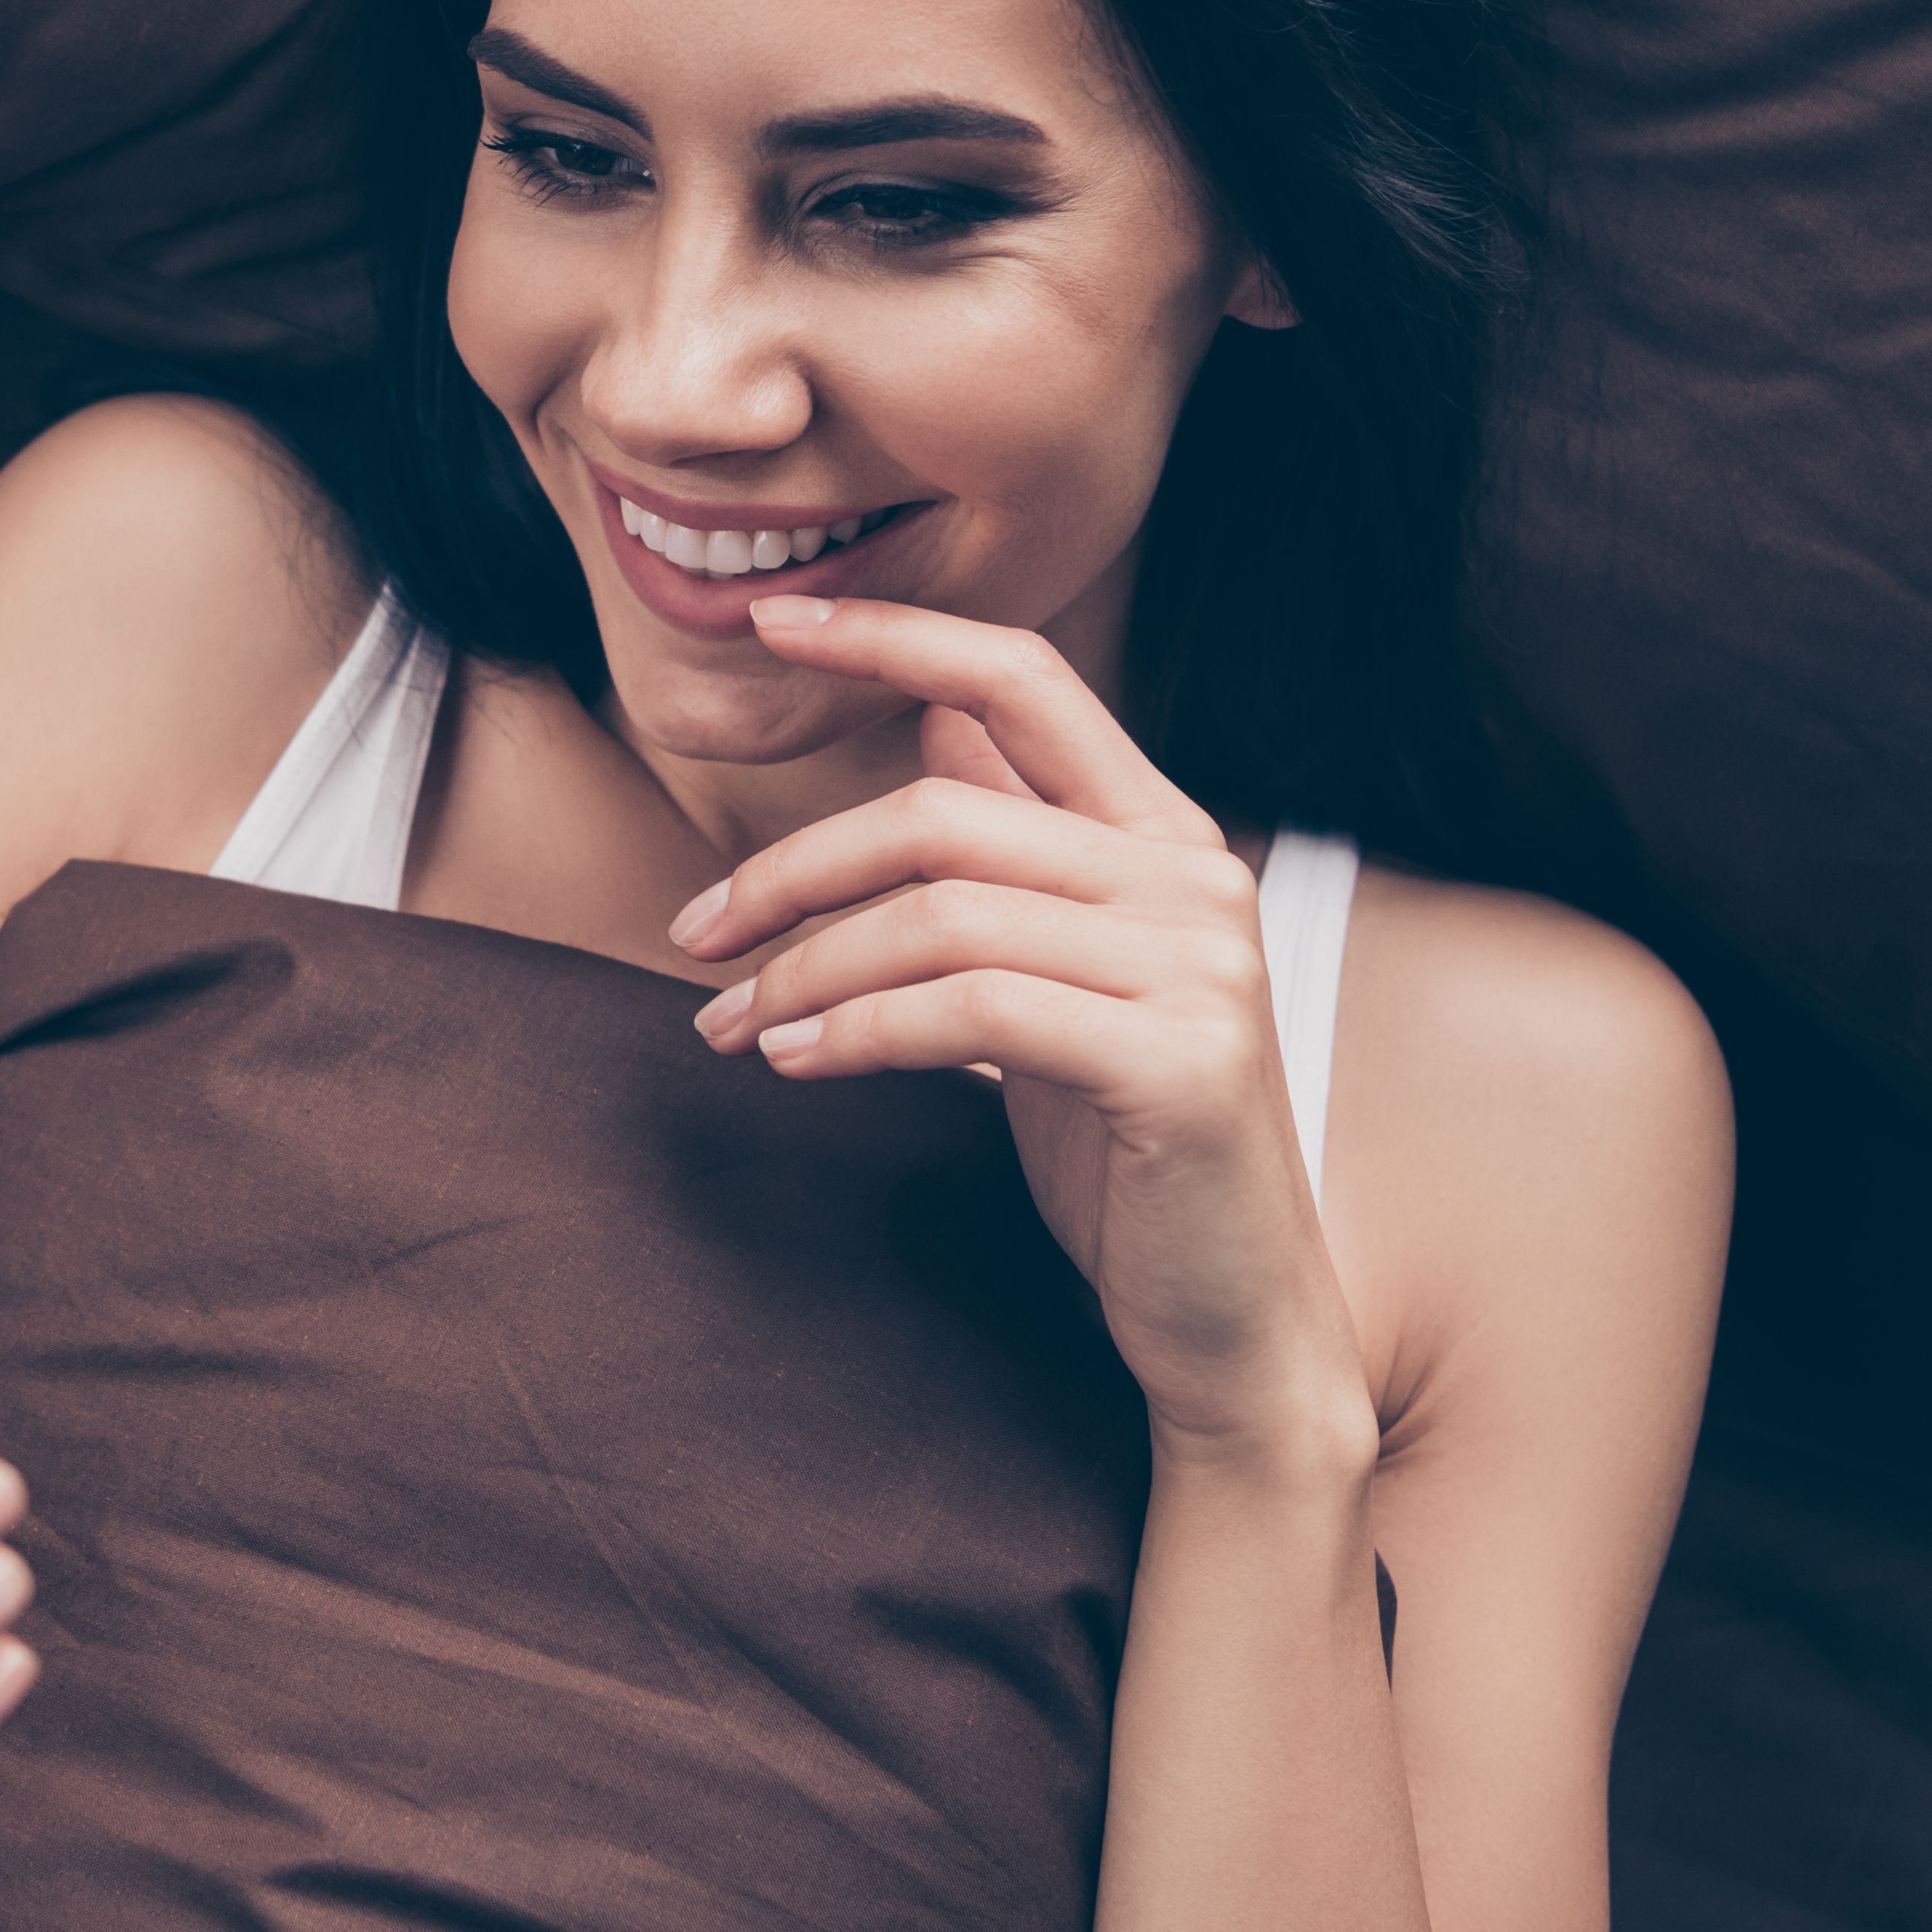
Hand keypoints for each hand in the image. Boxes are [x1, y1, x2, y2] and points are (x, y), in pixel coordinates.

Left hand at [671, 598, 1373, 1473]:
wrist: (1234, 1314)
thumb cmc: (1127, 1146)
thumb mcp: (1057, 975)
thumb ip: (1014, 846)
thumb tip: (935, 712)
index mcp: (1163, 836)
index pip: (1023, 677)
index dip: (895, 633)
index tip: (773, 617)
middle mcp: (1195, 877)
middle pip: (941, 811)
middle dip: (793, 870)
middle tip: (697, 936)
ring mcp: (1200, 968)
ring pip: (940, 915)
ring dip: (804, 970)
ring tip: (733, 1026)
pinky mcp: (1179, 1062)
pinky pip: (972, 1011)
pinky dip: (860, 1031)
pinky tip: (799, 1064)